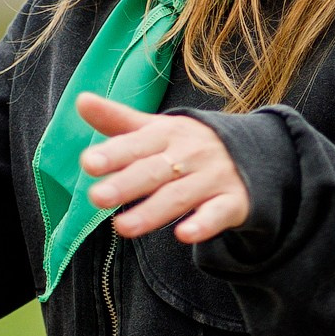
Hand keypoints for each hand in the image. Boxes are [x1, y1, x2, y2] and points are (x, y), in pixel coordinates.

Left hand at [76, 93, 250, 244]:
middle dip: (126, 184)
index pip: (137, 144)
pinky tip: (184, 235)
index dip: (113, 153)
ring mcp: (212, 178)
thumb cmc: (189, 143)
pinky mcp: (232, 201)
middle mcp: (189, 154)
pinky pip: (218, 213)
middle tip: (96, 197)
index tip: (88, 163)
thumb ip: (117, 120)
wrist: (254, 152)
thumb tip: (80, 100)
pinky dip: (203, 224)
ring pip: (180, 196)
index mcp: (167, 134)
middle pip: (154, 171)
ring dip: (152, 212)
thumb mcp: (156, 129)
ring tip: (122, 227)